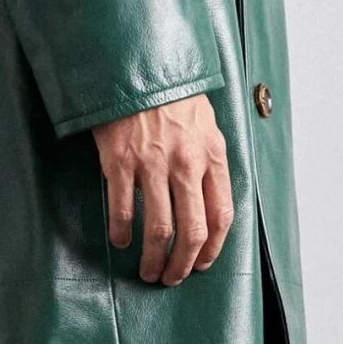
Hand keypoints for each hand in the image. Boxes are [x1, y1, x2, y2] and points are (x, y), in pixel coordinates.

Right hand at [92, 94, 234, 284]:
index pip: (222, 215)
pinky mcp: (120, 163)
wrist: (134, 66)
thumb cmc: (170, 94)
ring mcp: (152, 165)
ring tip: (148, 271)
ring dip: (154, 258)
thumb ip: (211, 159)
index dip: (213, 248)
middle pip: (192, 231)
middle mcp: (185, 164)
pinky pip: (123, 211)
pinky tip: (120, 241)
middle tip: (172, 278)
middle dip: (183, 264)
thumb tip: (212, 196)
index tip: (202, 262)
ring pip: (159, 229)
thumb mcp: (206, 122)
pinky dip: (122, 233)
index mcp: (211, 155)